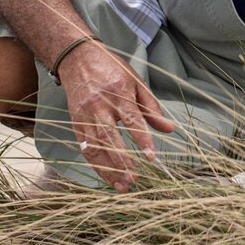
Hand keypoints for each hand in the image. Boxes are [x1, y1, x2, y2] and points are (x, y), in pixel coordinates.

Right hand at [57, 42, 175, 190]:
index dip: (141, 139)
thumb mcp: (136, 81)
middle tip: (135, 179)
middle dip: (122, 161)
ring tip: (122, 185)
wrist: (77, 59)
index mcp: (118, 92)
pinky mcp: (75, 122)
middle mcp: (99, 105)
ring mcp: (84, 115)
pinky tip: (107, 176)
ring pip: (95, 146)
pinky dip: (96, 164)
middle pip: (110, 137)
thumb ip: (151, 107)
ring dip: (108, 169)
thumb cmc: (112, 69)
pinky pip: (84, 147)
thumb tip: (169, 129)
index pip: (132, 119)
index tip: (151, 157)